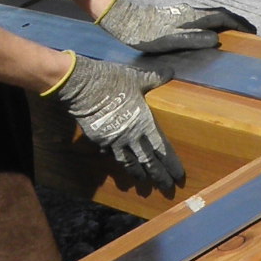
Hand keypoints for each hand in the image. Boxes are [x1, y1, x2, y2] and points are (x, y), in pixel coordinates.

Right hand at [50, 52, 185, 192]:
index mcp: (144, 123)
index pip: (161, 149)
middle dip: (158, 175)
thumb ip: (154, 78)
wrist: (82, 87)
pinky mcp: (100, 139)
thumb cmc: (112, 80)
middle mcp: (131, 136)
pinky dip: (118, 160)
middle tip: (167, 187)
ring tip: (144, 182)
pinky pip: (111, 153)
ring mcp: (114, 140)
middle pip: (148, 161)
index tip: (178, 176)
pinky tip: (121, 165)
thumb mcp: (137, 77)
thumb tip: (171, 72)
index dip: (170, 163)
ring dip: (138, 173)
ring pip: (129, 162)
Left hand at [97, 0, 251, 54]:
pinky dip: (215, 23)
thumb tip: (215, 40)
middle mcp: (191, 12)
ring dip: (226, 22)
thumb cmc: (144, 34)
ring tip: (235, 32)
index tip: (253, 34)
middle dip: (237, 22)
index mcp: (192, 17)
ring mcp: (184, 12)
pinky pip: (203, 17)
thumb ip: (192, 39)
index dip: (239, 25)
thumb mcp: (167, 40)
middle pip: (220, 14)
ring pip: (211, 14)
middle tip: (250, 33)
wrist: (123, 19)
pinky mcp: (176, 15)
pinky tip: (211, 31)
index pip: (223, 18)